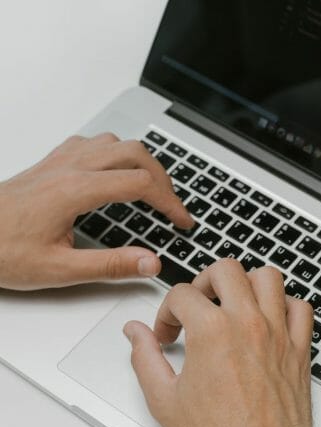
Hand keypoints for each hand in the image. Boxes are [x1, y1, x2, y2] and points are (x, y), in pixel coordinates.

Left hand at [0, 133, 193, 289]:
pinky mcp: (52, 163)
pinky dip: (116, 154)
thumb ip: (111, 265)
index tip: (181, 220)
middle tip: (172, 205)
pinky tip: (115, 173)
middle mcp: (70, 168)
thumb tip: (150, 262)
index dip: (170, 202)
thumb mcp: (60, 269)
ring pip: (116, 142)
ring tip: (152, 188)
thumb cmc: (2, 250)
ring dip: (142, 162)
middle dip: (163, 178)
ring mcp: (60, 161)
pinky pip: (93, 143)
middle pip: (135, 153)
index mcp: (75, 191)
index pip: (141, 184)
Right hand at [124, 259, 313, 426]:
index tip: (168, 332)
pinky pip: (301, 308)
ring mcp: (277, 334)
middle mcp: (247, 324)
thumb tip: (135, 332)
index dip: (166, 312)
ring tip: (235, 303)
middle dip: (204, 281)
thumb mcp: (163, 398)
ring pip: (268, 278)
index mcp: (212, 332)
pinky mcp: (299, 349)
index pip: (181, 294)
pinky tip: (270, 320)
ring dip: (247, 283)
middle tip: (199, 305)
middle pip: (226, 270)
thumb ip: (144, 357)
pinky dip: (286, 306)